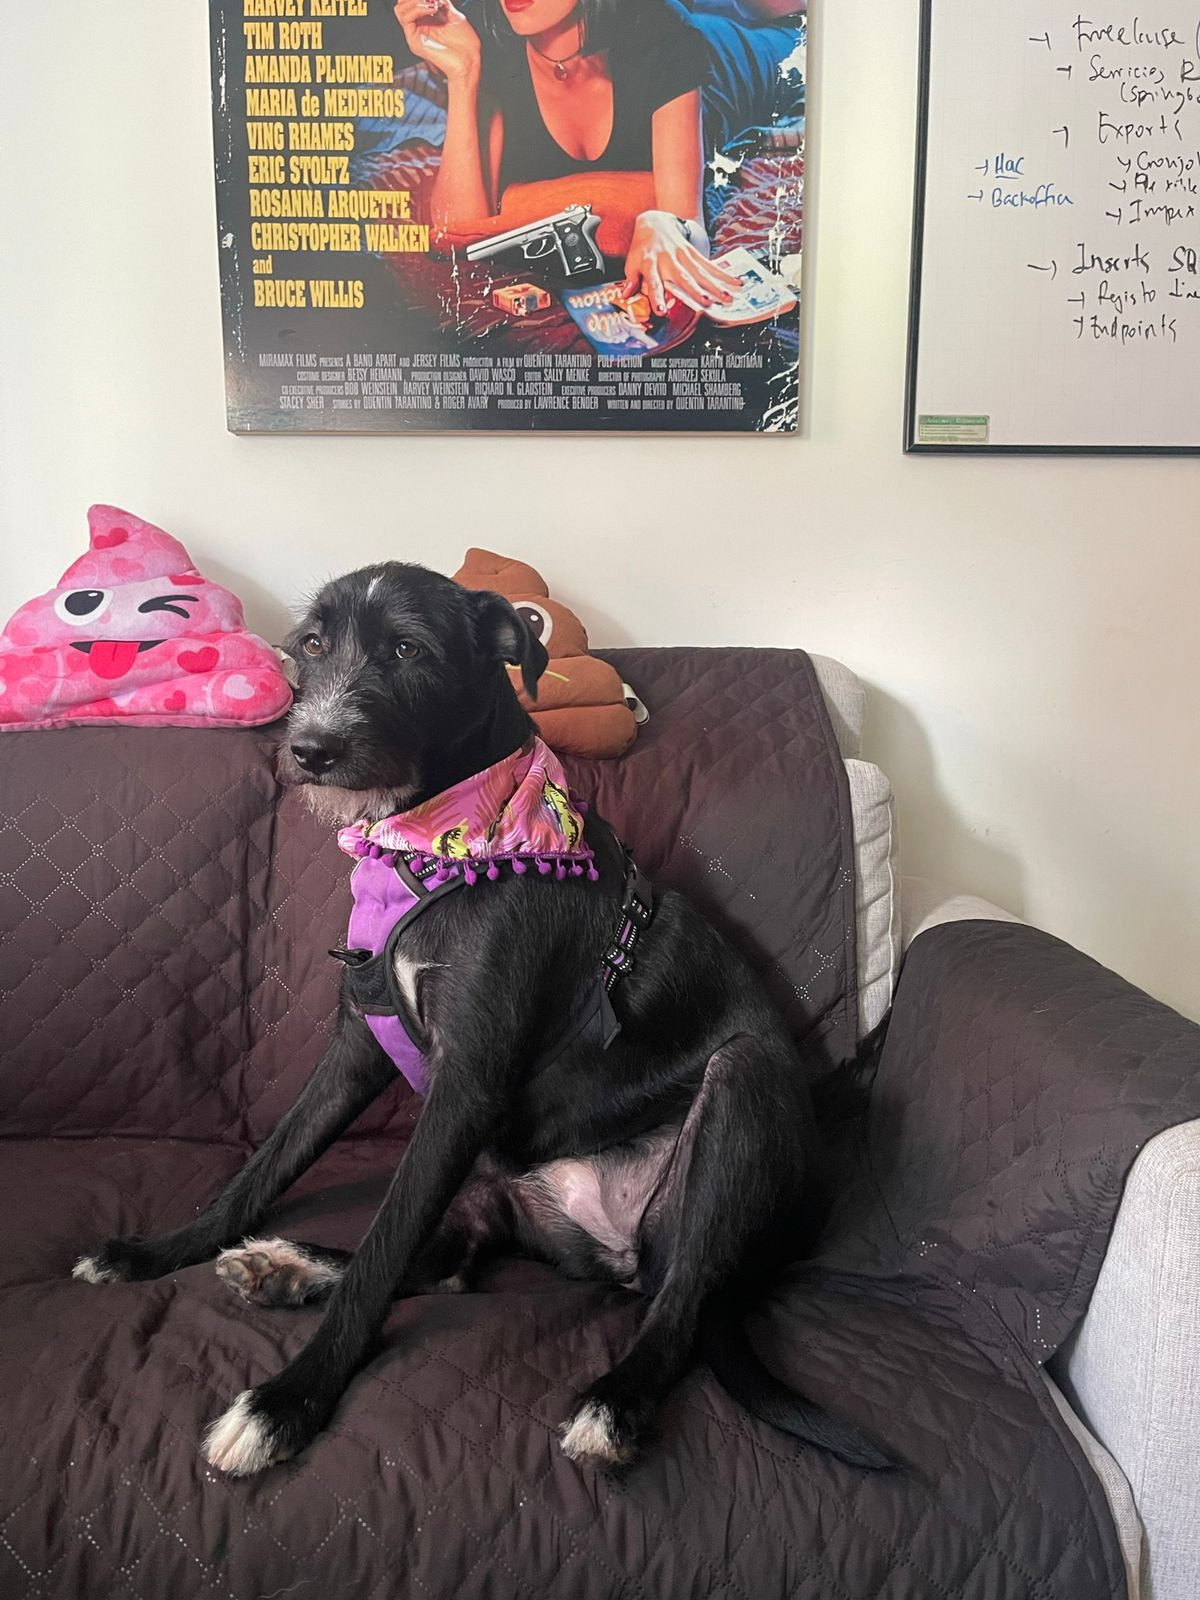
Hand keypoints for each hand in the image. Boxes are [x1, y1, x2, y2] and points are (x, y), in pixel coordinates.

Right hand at [393, 0, 480, 87]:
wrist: (468, 60)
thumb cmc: (465, 44)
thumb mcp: (452, 14)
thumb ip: (441, 1)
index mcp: (426, 20)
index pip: (411, 1)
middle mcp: (418, 27)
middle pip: (402, 3)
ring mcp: (415, 34)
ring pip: (400, 9)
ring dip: (415, 1)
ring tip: (433, 5)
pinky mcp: (414, 42)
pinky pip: (406, 19)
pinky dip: (417, 9)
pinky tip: (431, 10)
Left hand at [622, 212, 743, 315]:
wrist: (654, 222)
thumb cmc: (642, 248)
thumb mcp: (632, 262)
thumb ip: (631, 279)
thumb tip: (626, 296)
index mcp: (651, 264)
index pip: (654, 283)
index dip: (657, 297)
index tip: (662, 311)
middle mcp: (669, 260)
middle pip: (684, 278)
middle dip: (695, 290)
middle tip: (706, 302)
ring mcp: (683, 256)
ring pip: (701, 272)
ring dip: (715, 285)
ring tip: (727, 298)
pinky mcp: (694, 253)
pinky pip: (710, 265)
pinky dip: (723, 274)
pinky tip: (736, 282)